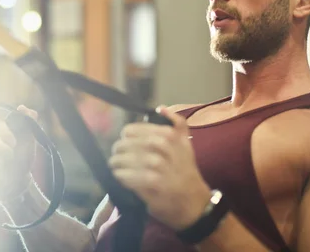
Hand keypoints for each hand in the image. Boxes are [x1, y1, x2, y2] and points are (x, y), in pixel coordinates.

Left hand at [109, 106, 211, 229]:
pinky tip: (119, 175)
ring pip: (132, 158)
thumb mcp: (186, 142)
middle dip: (121, 147)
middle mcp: (167, 149)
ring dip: (119, 161)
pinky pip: (133, 176)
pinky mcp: (157, 184)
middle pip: (134, 143)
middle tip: (115, 151)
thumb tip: (160, 108)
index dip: (128, 132)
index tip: (124, 137)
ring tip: (114, 163)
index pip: (141, 129)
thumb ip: (176, 124)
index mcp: (173, 137)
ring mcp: (162, 167)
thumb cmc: (185, 170)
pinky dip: (123, 175)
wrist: (195, 201)